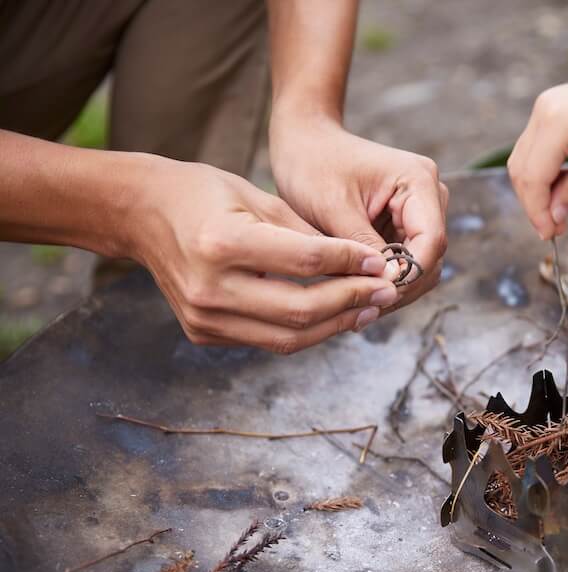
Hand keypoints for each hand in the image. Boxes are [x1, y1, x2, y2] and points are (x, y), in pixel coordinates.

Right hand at [129, 158, 397, 352]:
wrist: (140, 214)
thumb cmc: (205, 195)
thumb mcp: (258, 197)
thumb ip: (308, 234)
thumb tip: (363, 263)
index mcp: (221, 243)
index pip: (305, 262)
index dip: (350, 264)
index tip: (382, 262)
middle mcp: (209, 287)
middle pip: (300, 310)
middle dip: (351, 302)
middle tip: (386, 292)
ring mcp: (203, 317)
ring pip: (288, 337)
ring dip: (335, 325)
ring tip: (369, 308)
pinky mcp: (203, 334)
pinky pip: (268, 340)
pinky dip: (305, 330)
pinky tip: (334, 315)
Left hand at [269, 116, 447, 309]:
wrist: (304, 142)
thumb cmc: (313, 165)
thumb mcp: (333, 209)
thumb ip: (363, 247)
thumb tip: (386, 286)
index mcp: (418, 182)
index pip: (431, 242)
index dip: (408, 275)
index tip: (374, 293)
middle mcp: (428, 196)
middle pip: (430, 258)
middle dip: (400, 285)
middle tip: (361, 305)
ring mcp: (419, 211)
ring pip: (420, 266)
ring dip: (393, 286)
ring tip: (355, 301)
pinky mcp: (405, 224)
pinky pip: (405, 262)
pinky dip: (384, 278)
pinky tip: (356, 289)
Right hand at [507, 40, 567, 239]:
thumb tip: (553, 218)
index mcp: (557, 123)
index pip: (533, 178)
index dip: (537, 211)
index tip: (550, 236)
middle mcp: (542, 112)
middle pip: (520, 170)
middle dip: (533, 203)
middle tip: (554, 229)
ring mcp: (543, 107)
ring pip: (522, 160)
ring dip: (535, 190)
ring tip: (558, 213)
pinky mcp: (549, 108)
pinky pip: (533, 147)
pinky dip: (541, 172)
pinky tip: (559, 189)